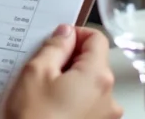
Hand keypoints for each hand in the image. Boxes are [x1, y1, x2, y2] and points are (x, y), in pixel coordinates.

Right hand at [3, 25, 121, 118]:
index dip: (76, 34)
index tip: (58, 40)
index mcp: (98, 77)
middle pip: (94, 63)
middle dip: (70, 61)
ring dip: (70, 83)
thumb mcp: (36, 72)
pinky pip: (87, 106)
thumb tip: (65, 34)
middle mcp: (109, 98)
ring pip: (89, 86)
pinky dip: (71, 102)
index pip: (97, 39)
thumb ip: (55, 46)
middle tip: (43, 68)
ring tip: (43, 92)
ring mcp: (104, 118)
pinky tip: (49, 107)